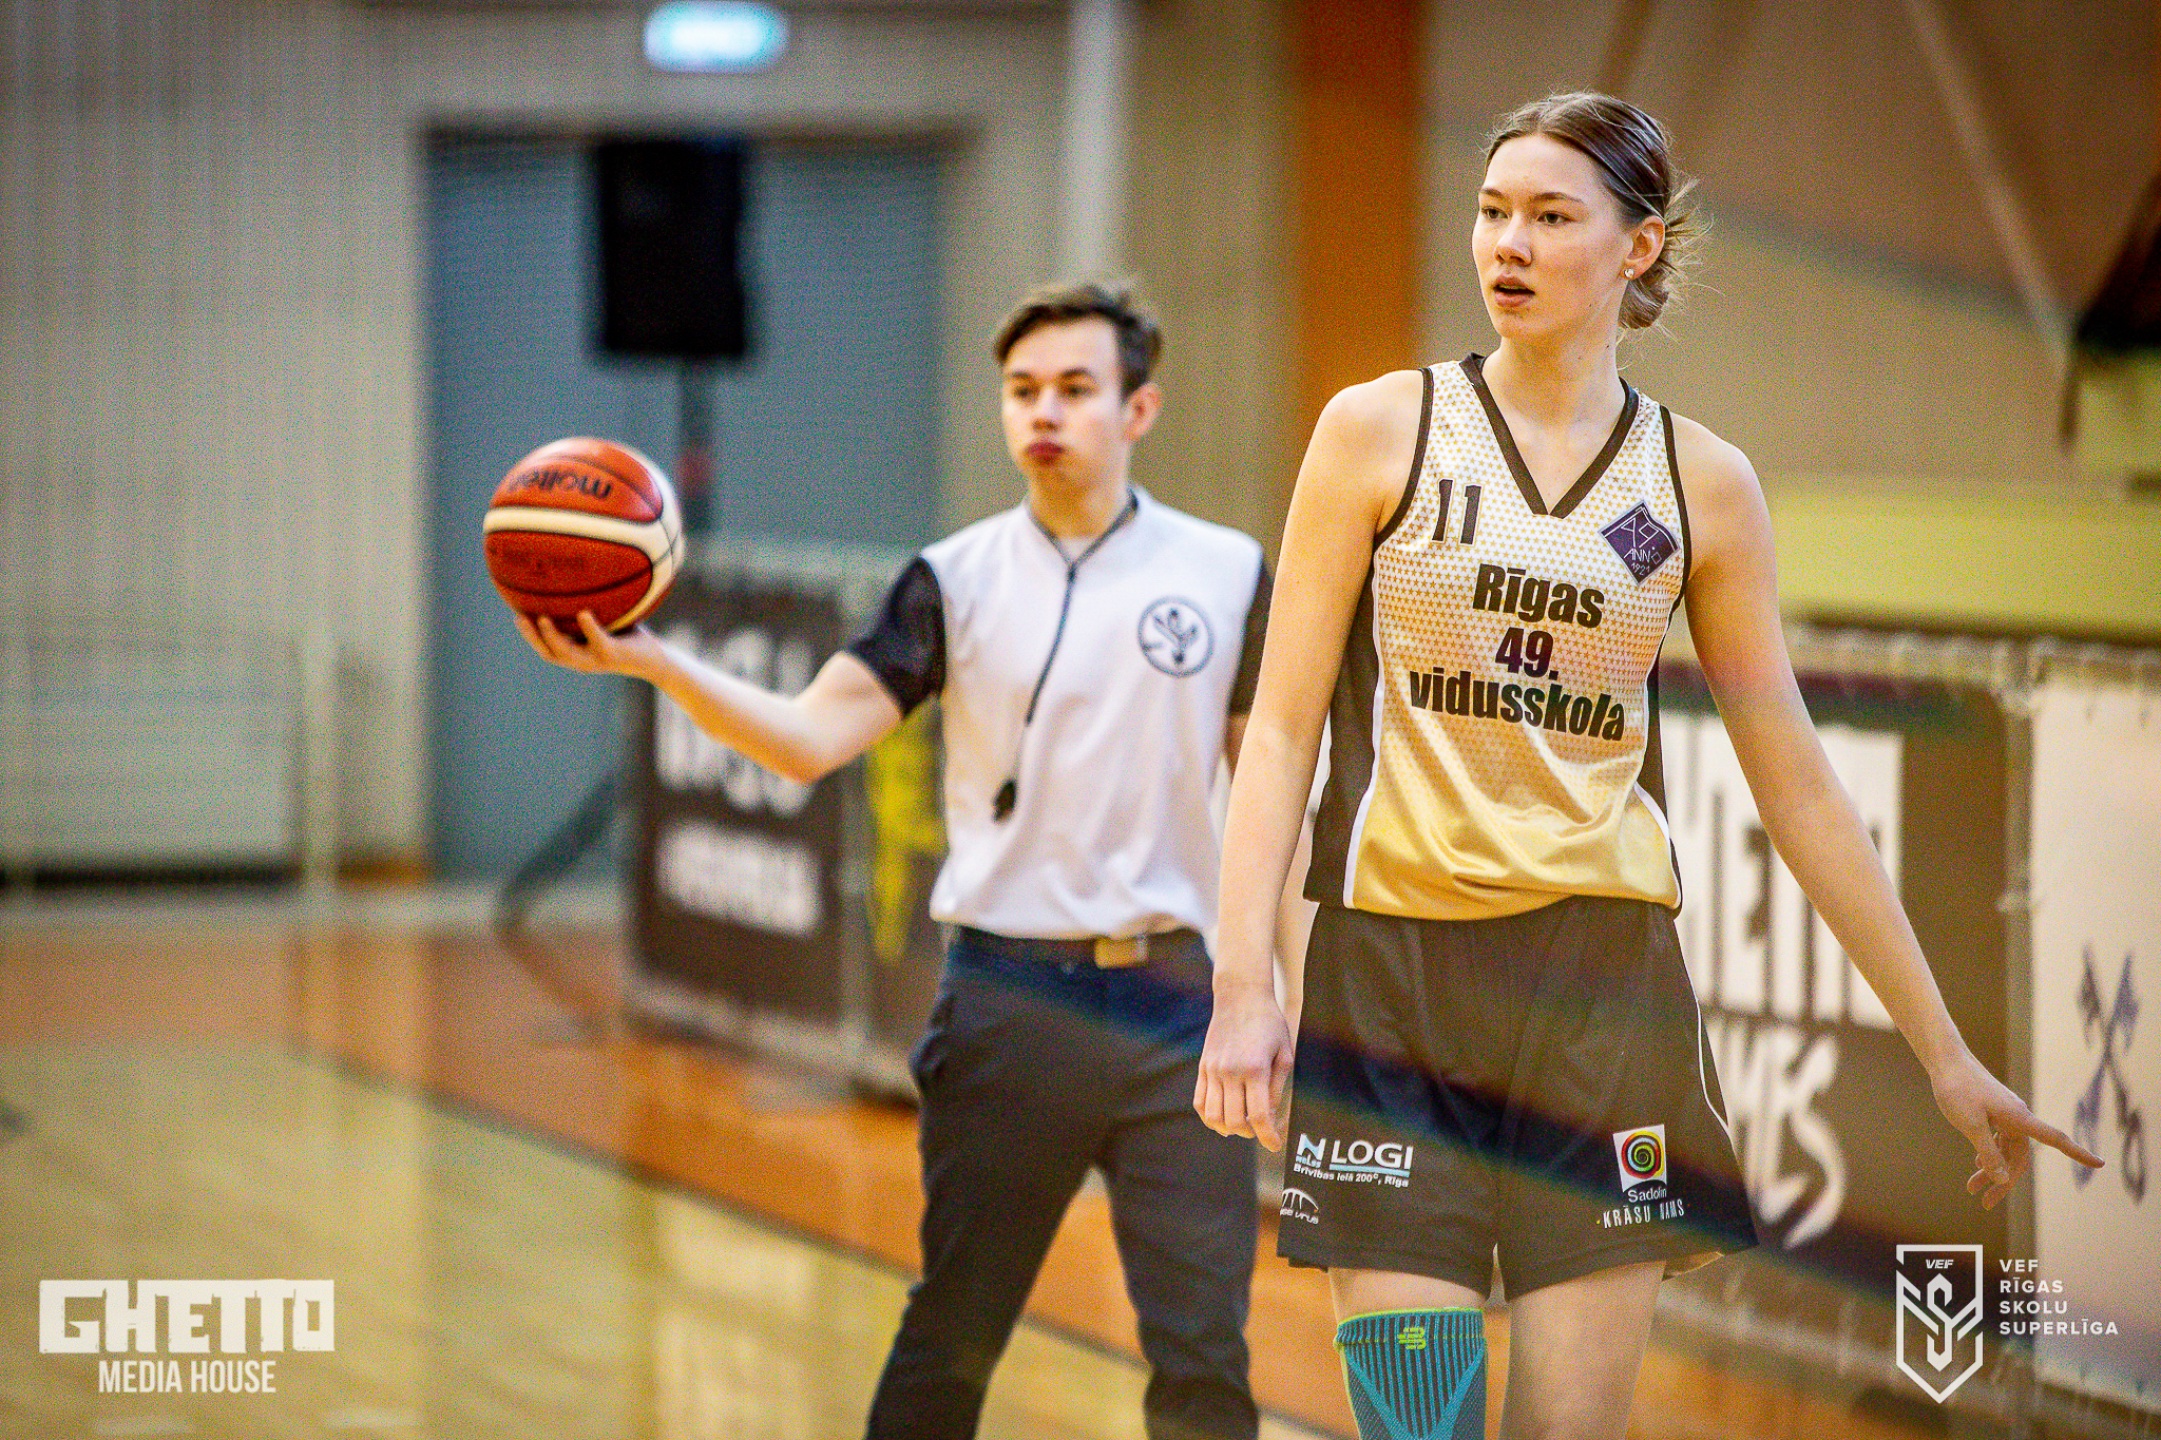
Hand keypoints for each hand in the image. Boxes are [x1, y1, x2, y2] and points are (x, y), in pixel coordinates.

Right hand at [512, 610, 665, 680]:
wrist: (657, 659)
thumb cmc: (630, 636)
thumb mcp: (608, 620)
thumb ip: (592, 607)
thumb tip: (580, 577)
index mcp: (578, 653)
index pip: (547, 648)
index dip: (529, 636)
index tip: (516, 615)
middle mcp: (583, 660)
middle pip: (550, 653)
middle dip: (532, 637)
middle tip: (519, 617)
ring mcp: (597, 660)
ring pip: (567, 653)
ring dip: (552, 636)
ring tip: (541, 618)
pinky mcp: (614, 655)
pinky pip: (598, 641)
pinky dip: (589, 627)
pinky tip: (583, 612)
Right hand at [1195, 984, 1294, 1151]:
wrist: (1240, 997)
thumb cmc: (1270, 1024)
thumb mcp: (1284, 1053)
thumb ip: (1276, 1087)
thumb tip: (1270, 1117)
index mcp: (1255, 1069)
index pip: (1260, 1116)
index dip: (1268, 1137)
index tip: (1275, 1145)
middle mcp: (1230, 1072)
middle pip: (1235, 1121)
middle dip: (1250, 1133)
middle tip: (1261, 1131)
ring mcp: (1212, 1070)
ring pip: (1213, 1116)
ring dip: (1228, 1128)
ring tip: (1242, 1125)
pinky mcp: (1203, 1067)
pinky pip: (1199, 1102)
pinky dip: (1209, 1117)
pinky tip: (1222, 1118)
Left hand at [1929, 1049, 2102, 1208]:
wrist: (1945, 1060)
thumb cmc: (1957, 1088)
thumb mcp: (1970, 1124)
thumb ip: (1988, 1152)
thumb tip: (2004, 1179)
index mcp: (2019, 1117)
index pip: (2055, 1138)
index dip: (2078, 1153)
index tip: (2100, 1164)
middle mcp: (2017, 1116)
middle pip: (2021, 1157)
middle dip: (2006, 1181)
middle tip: (1987, 1203)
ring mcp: (2005, 1114)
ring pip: (2007, 1150)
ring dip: (1993, 1170)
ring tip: (1973, 1190)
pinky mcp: (1993, 1112)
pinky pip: (1999, 1139)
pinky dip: (1990, 1154)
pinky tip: (1978, 1165)